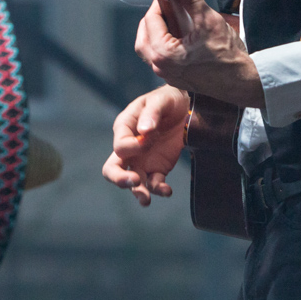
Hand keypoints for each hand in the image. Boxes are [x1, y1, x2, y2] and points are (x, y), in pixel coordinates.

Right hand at [102, 85, 189, 205]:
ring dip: (138, 192)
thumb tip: (144, 131)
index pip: (121, 146)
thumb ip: (151, 113)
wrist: (187, 107)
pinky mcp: (158, 168)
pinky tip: (167, 191)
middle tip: (134, 181)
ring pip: (133, 182)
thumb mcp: (160, 100)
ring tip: (146, 200)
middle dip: (120, 178)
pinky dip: (159, 189)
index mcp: (124, 128)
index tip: (151, 137)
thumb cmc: (168, 99)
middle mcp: (130, 147)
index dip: (134, 147)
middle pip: (113, 169)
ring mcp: (143, 160)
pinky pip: (154, 183)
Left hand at [137, 0, 263, 107]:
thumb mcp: (208, 21)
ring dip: (156, 32)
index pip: (151, 20)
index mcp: (164, 53)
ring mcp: (167, 75)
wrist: (242, 82)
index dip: (160, 2)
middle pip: (144, 36)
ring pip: (149, 49)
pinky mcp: (175, 78)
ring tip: (173, 19)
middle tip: (168, 5)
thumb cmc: (227, 57)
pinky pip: (160, 58)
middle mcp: (161, 67)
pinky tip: (179, 35)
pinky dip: (163, 44)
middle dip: (153, 18)